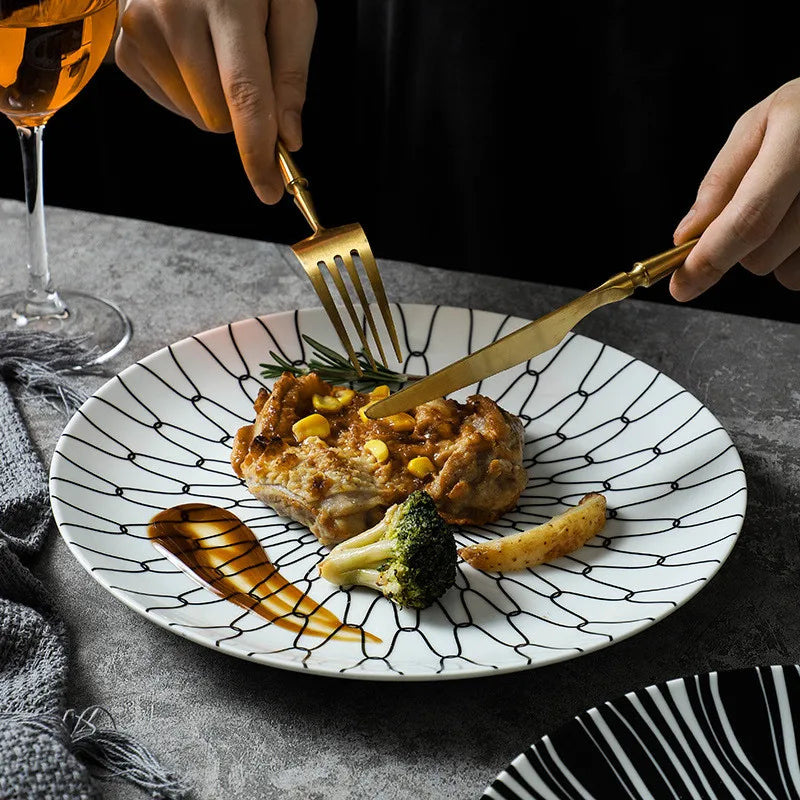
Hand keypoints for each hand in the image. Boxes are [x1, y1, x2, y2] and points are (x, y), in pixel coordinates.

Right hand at [114, 0, 316, 203]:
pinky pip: (173, 106)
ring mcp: (141, 33)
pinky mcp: (126, 50)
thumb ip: (291, 74)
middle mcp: (173, 16)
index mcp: (225, 2)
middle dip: (243, 111)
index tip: (270, 190)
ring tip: (216, 50)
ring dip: (216, 102)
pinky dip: (191, 93)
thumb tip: (288, 138)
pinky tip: (193, 54)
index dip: (258, 151)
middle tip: (247, 64)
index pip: (244, 95)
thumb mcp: (290, 8)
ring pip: (196, 117)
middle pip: (219, 117)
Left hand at [670, 77, 799, 300]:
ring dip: (776, 255)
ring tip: (794, 206)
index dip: (710, 258)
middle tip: (761, 205)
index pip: (749, 218)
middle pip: (762, 256)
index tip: (681, 286)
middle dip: (740, 248)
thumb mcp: (762, 123)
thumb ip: (723, 179)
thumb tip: (687, 235)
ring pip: (787, 274)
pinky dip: (799, 258)